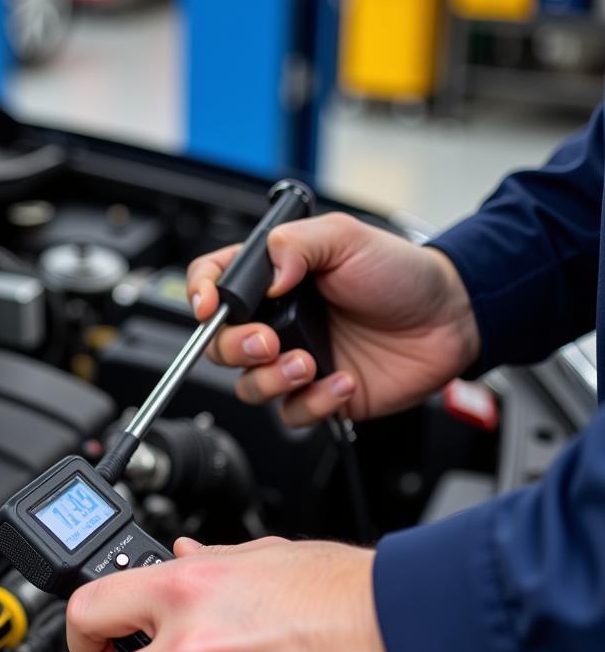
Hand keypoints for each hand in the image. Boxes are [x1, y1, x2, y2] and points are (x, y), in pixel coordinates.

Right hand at [187, 214, 480, 426]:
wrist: (451, 319)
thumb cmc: (402, 274)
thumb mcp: (346, 237)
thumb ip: (296, 245)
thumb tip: (264, 277)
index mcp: (273, 280)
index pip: (215, 283)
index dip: (200, 294)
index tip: (208, 306)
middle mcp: (278, 322)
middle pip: (220, 345)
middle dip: (235, 347)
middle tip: (267, 341)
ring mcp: (295, 361)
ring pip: (248, 386)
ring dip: (270, 379)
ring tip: (307, 363)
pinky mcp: (319, 396)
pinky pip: (291, 413)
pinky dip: (313, 401)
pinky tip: (343, 380)